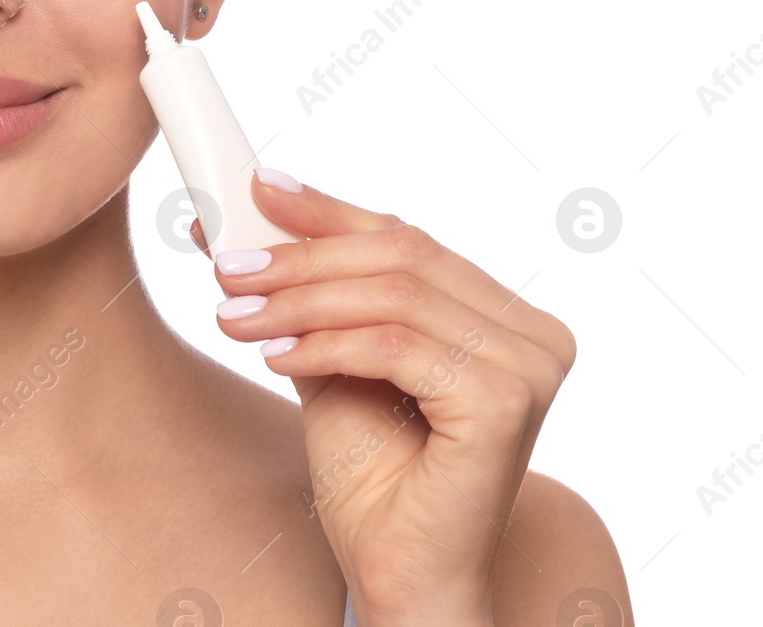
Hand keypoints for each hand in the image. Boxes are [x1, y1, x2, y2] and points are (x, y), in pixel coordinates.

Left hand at [190, 173, 575, 626]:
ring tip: (235, 317)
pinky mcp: (506, 402)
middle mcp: (533, 333)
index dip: (329, 210)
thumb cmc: (374, 476)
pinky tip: (274, 357)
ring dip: (298, 300)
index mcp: (503, 314)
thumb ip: (304, 295)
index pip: (408, 238)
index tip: (258, 189)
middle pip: (402, 255)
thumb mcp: (329, 358)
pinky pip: (393, 345)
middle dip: (301, 256)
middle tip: (229, 269)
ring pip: (392, 295)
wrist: (399, 572)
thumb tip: (235, 226)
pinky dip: (323, 344)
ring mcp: (529, 366)